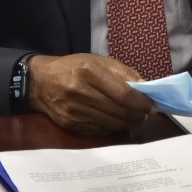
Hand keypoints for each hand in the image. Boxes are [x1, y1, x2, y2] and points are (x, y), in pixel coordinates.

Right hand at [27, 53, 155, 134]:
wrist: (40, 83)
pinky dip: (112, 127)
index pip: (123, 94)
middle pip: (119, 111)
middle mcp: (81, 92)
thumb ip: (122, 72)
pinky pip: (100, 131)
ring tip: (133, 117)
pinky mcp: (72, 125)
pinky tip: (116, 121)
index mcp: (89, 72)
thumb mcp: (96, 61)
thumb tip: (145, 87)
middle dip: (137, 114)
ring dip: (127, 122)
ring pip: (112, 124)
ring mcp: (75, 112)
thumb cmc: (72, 67)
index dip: (141, 102)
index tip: (152, 105)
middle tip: (146, 113)